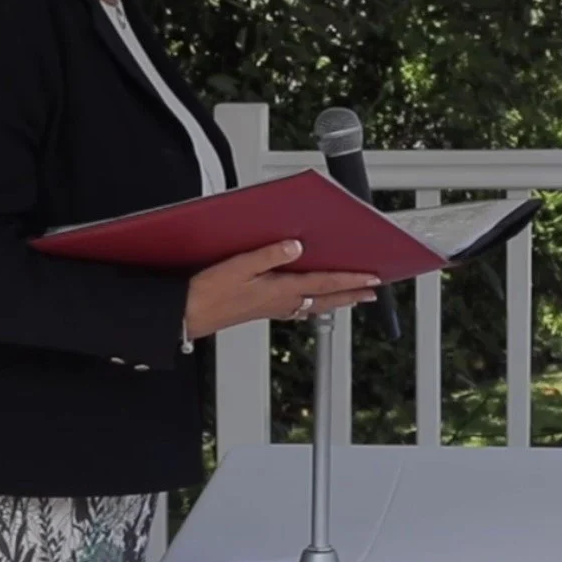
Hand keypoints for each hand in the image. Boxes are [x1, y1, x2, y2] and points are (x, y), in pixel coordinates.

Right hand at [183, 240, 378, 335]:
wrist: (188, 315)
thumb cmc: (208, 292)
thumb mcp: (238, 266)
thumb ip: (269, 255)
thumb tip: (297, 245)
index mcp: (280, 289)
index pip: (325, 283)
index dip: (351, 280)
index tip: (373, 279)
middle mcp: (282, 302)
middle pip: (326, 298)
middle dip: (352, 294)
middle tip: (373, 292)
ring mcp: (274, 308)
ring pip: (314, 305)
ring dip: (336, 301)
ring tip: (352, 297)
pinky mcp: (263, 310)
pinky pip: (298, 309)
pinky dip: (313, 306)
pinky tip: (312, 305)